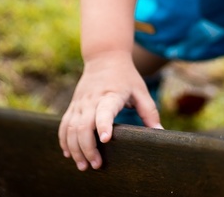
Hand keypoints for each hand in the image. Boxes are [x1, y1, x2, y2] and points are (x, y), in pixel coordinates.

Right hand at [58, 52, 162, 170]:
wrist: (104, 57)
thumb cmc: (126, 76)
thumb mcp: (141, 90)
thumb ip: (149, 112)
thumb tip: (159, 132)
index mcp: (111, 95)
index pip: (105, 111)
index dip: (103, 125)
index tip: (105, 140)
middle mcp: (92, 100)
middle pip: (83, 126)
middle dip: (87, 148)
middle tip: (96, 165)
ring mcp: (79, 103)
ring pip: (70, 129)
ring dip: (75, 149)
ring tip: (83, 166)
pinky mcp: (73, 105)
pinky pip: (64, 125)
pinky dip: (64, 141)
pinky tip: (69, 154)